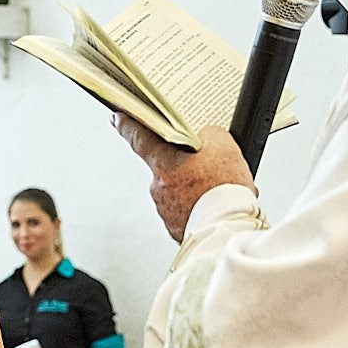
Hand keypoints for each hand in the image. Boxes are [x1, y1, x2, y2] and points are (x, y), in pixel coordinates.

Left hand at [114, 114, 254, 241]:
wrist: (228, 228)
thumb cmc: (224, 189)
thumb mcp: (223, 145)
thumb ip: (209, 135)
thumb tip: (206, 139)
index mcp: (163, 163)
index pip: (139, 137)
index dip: (128, 125)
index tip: (118, 118)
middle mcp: (158, 187)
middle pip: (168, 168)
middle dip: (185, 166)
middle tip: (208, 166)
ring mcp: (166, 210)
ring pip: (179, 192)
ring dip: (195, 189)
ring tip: (219, 189)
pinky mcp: (178, 228)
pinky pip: (186, 212)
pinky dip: (199, 208)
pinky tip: (216, 205)